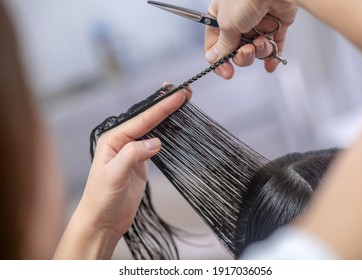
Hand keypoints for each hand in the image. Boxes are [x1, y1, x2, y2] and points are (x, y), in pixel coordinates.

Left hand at [54, 86, 191, 258]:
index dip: (162, 106)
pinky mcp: (140, 162)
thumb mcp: (114, 174)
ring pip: (152, 128)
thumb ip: (133, 154)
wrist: (102, 220)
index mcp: (113, 139)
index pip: (142, 119)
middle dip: (166, 104)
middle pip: (147, 118)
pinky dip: (166, 132)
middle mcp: (122, 141)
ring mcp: (132, 151)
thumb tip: (156, 141)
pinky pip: (155, 142)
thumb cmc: (101, 198)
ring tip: (181, 102)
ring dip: (167, 116)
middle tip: (184, 92)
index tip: (180, 95)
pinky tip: (173, 125)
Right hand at [205, 0, 296, 77]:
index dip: (219, 59)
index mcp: (220, 16)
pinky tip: (270, 65)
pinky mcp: (276, 26)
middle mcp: (238, 20)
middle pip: (236, 50)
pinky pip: (273, 47)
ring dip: (259, 52)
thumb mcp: (227, 23)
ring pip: (255, 51)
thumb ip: (222, 45)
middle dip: (242, 56)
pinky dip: (272, 57)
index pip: (215, 43)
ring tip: (262, 42)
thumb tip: (213, 58)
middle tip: (247, 51)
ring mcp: (257, 24)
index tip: (226, 70)